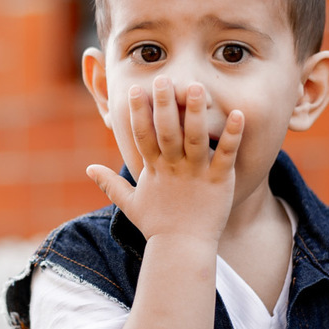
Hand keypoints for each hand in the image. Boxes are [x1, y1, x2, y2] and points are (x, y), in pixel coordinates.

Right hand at [87, 77, 242, 242]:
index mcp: (154, 169)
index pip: (143, 136)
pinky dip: (233, 135)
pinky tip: (239, 114)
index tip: (136, 89)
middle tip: (164, 78)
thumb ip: (110, 184)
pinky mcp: (220, 181)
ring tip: (197, 87)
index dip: (139, 113)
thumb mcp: (131, 204)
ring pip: (196, 138)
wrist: (182, 250)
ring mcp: (197, 173)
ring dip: (196, 113)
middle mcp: (174, 168)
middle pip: (167, 132)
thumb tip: (89, 169)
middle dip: (165, 105)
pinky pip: (226, 155)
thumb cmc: (158, 227)